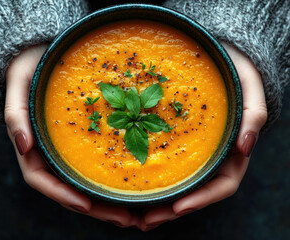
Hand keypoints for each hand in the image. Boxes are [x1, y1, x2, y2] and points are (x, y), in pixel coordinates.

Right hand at [5, 44, 139, 227]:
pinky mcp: (88, 141)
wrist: (45, 55)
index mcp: (33, 147)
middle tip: (126, 219)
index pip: (43, 180)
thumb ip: (14, 113)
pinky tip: (138, 184)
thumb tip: (22, 145)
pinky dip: (116, 179)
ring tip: (138, 213)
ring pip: (88, 184)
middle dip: (97, 208)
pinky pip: (100, 164)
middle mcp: (52, 154)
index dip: (63, 195)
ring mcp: (70, 151)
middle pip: (71, 190)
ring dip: (110, 202)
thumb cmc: (30, 69)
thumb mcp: (18, 82)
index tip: (86, 205)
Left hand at [140, 42, 267, 230]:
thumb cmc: (237, 75)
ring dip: (155, 201)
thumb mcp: (251, 90)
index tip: (178, 208)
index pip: (221, 186)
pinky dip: (147, 178)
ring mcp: (190, 153)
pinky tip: (127, 183)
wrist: (219, 62)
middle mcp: (210, 159)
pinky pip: (160, 163)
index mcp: (230, 154)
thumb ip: (254, 116)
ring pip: (175, 184)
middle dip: (169, 210)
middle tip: (143, 220)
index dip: (201, 200)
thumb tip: (246, 147)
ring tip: (131, 213)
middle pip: (192, 193)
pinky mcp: (172, 142)